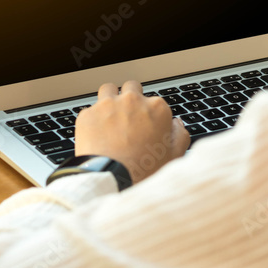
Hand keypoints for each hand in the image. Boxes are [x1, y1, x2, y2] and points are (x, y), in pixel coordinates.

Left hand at [75, 80, 189, 184]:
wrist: (111, 179)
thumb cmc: (144, 170)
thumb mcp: (174, 156)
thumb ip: (179, 135)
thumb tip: (176, 124)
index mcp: (156, 108)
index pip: (153, 101)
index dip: (149, 114)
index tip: (146, 125)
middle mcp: (132, 101)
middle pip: (131, 88)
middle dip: (130, 99)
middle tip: (128, 118)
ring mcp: (108, 105)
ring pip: (108, 90)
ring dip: (110, 100)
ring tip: (109, 118)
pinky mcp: (87, 115)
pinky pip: (89, 110)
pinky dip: (93, 120)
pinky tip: (96, 135)